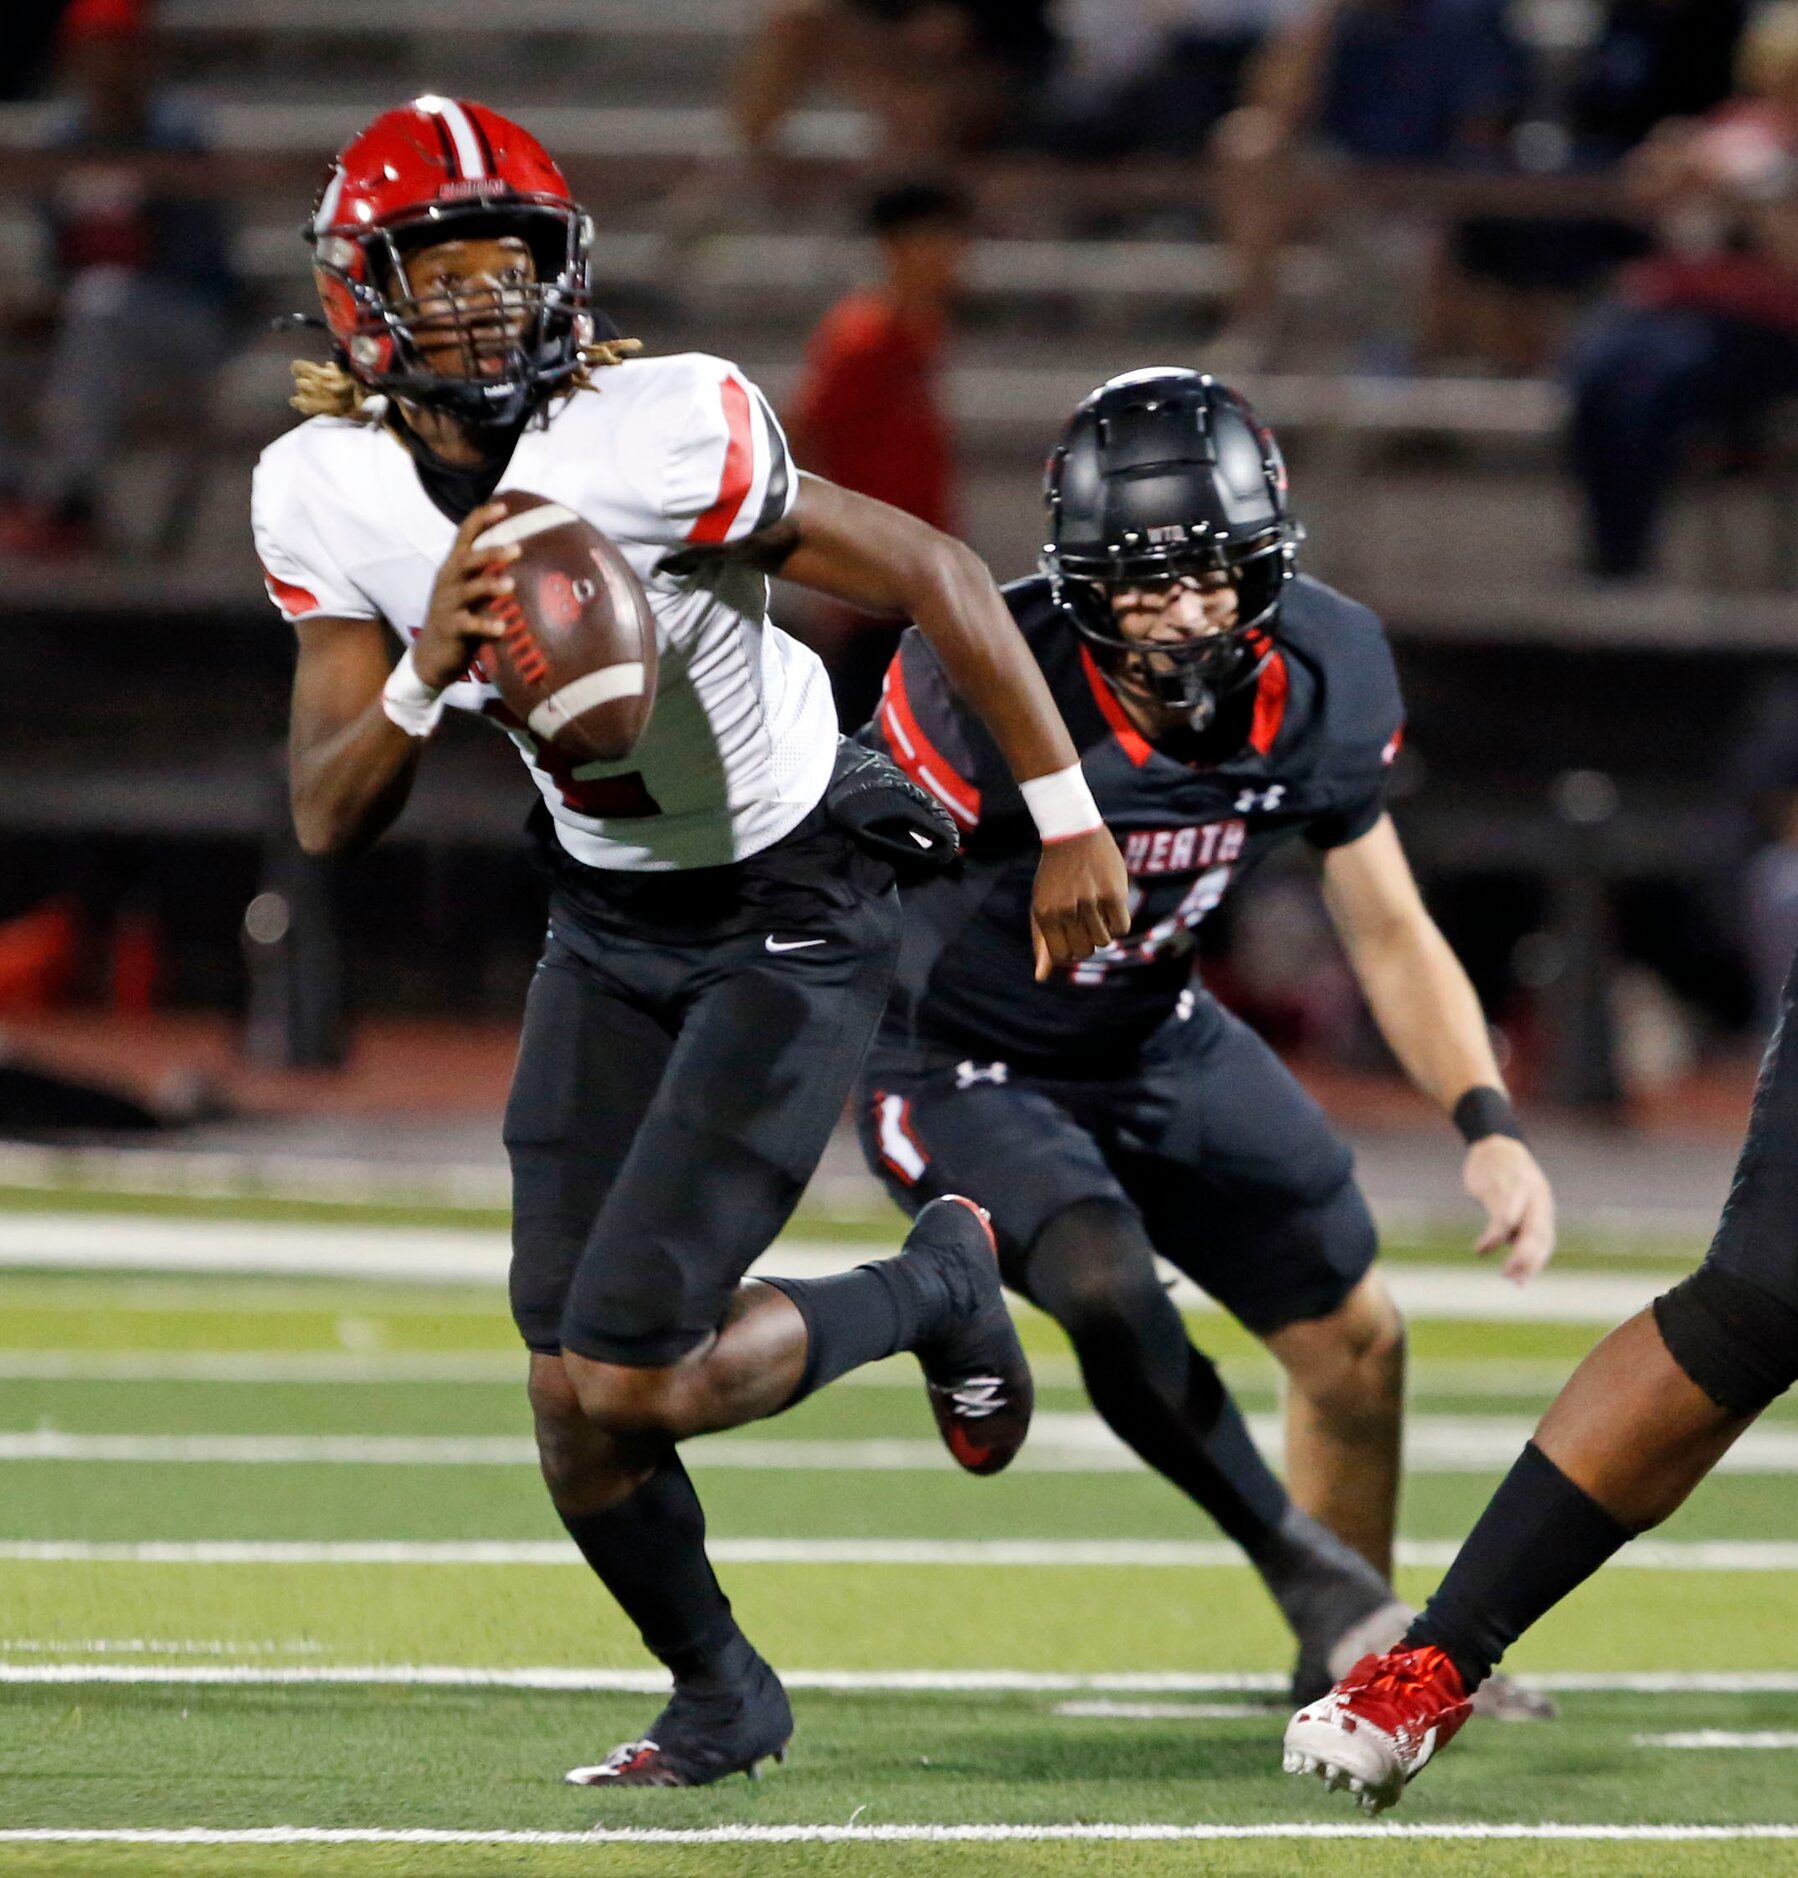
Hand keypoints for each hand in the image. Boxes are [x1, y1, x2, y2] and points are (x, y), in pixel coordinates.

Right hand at [411, 502, 520, 691]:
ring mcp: (447, 604)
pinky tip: (502, 628)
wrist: (432, 654)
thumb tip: (527, 558)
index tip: (502, 506)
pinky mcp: (450, 628)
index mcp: (454, 567)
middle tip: (517, 549)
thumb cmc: (461, 618)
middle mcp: (448, 580)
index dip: (481, 519)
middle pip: (467, 559)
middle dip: (491, 552)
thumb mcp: (471, 592)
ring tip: (511, 585)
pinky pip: (468, 624)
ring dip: (490, 585)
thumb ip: (489, 574)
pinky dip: (485, 625)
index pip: (464, 535)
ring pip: (468, 589)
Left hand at [1030, 825, 1130, 978]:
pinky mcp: (1113, 893)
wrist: (1071, 832)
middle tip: (1084, 918)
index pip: (1062, 956)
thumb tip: (1041, 977)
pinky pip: (1121, 928)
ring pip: (1104, 941)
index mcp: (1045, 914)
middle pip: (1085, 950)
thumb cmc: (1055, 875)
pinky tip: (1110, 905)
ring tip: (1096, 909)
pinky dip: (1118, 922)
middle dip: (1087, 940)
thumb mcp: (1041, 906)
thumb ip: (1042, 942)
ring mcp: (1090, 901)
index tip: (1072, 935)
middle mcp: (1066, 910)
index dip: (1070, 950)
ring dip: (1103, 930)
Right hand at [1464, 1136, 1555, 1284]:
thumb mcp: (1518, 1204)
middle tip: (1513, 1279)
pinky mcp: (1500, 1187)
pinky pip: (1500, 1218)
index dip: (1535, 1263)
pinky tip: (1480, 1249)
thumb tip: (1519, 1268)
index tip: (1521, 1282)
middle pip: (1538, 1235)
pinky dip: (1492, 1239)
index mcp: (1542, 1206)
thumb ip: (1519, 1230)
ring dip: (1513, 1253)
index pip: (1545, 1240)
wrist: (1494, 1144)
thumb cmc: (1505, 1180)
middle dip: (1528, 1261)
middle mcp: (1536, 1199)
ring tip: (1503, 1271)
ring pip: (1520, 1228)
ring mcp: (1519, 1192)